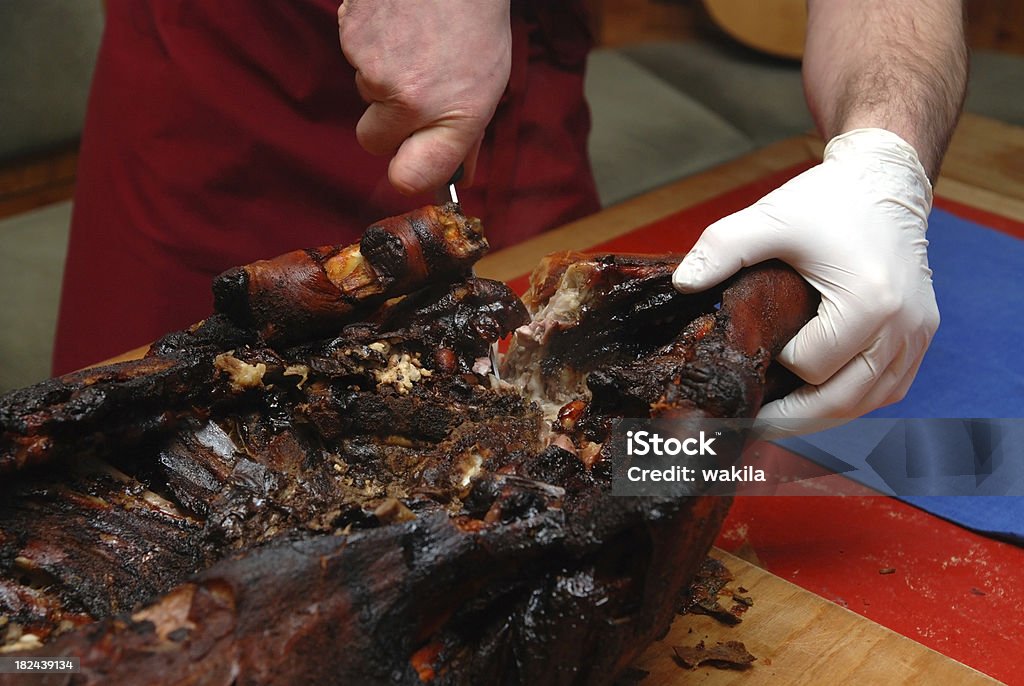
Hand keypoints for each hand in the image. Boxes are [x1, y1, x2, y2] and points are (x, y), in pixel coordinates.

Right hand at [337, 0, 511, 194]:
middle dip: (386, 123)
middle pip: (373, 140)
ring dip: (383, 74)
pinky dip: (371, 44)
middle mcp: (411, 101)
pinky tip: (398, 23)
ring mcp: (375, 69)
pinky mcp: (350, 38)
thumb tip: (458, 174)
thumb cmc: (475, 21)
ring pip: (365, 92)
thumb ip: (467, 133)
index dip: (407, 172)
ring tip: (414, 41)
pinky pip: (353, 56)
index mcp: (455, 117)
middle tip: (411, 89)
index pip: (410, 177)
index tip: (411, 162)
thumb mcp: (488, 84)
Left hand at [673, 129, 938, 421]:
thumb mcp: (771, 217)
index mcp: (869, 302)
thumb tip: (683, 284)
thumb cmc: (829, 200)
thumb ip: (723, 248)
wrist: (885, 182)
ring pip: (868, 403)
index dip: (774, 364)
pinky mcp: (921, 337)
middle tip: (747, 429)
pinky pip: (887, 388)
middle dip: (791, 421)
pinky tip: (814, 401)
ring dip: (820, 418)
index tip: (751, 352)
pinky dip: (850, 400)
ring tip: (775, 421)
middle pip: (842, 400)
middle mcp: (903, 327)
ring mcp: (918, 336)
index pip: (811, 365)